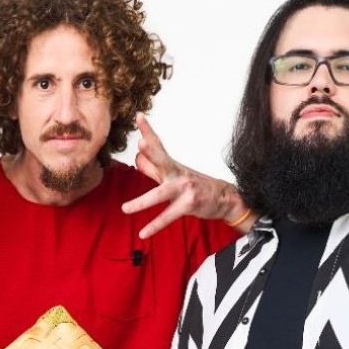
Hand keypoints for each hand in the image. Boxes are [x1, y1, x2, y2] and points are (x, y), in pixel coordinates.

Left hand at [121, 113, 250, 238]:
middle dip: (153, 151)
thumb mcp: (174, 176)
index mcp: (173, 166)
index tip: (139, 116)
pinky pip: (168, 217)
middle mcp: (178, 174)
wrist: (224, 199)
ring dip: (142, 202)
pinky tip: (143, 232)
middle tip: (142, 143)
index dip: (148, 131)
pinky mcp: (188, 204)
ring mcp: (184, 189)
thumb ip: (154, 169)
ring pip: (160, 195)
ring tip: (125, 209)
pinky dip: (155, 226)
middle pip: (163, 160)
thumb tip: (137, 158)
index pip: (159, 146)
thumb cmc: (196, 187)